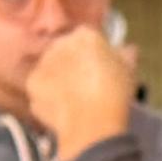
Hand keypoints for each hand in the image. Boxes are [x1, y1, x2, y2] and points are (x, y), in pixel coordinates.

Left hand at [25, 23, 137, 158]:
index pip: (87, 37)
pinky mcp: (31, 83)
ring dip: (58, 78)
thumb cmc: (115, 94)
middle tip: (85, 85)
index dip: (93, 53)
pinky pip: (40, 87)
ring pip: (51, 68)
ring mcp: (43, 63)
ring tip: (73, 99)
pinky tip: (61, 108)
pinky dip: (47, 96)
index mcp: (86, 35)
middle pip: (65, 50)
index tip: (99, 67)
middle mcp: (60, 43)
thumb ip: (126, 54)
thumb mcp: (130, 70)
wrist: (92, 125)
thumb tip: (127, 49)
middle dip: (73, 63)